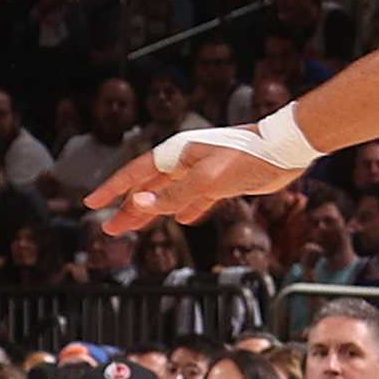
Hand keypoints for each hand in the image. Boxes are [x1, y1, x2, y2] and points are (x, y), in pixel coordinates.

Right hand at [89, 140, 308, 236]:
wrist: (286, 149)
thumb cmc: (248, 158)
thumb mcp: (208, 179)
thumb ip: (174, 194)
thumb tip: (139, 203)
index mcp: (176, 154)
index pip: (135, 174)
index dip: (112, 189)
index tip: (92, 204)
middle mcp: (186, 161)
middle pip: (149, 187)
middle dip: (128, 208)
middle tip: (111, 229)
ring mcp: (204, 171)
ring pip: (170, 194)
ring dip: (152, 210)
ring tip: (136, 227)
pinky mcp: (223, 181)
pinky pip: (196, 198)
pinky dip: (186, 209)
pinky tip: (182, 220)